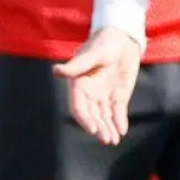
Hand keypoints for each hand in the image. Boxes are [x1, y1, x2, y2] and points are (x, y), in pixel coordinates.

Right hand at [55, 27, 143, 145]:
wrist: (123, 39)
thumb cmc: (104, 42)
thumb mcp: (92, 53)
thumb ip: (78, 65)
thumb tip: (56, 71)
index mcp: (79, 84)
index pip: (78, 106)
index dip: (85, 119)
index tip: (93, 129)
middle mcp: (90, 93)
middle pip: (92, 115)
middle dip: (99, 128)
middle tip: (107, 140)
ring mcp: (104, 96)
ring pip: (104, 117)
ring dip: (108, 129)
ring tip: (113, 141)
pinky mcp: (118, 96)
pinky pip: (117, 112)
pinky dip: (119, 122)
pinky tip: (122, 131)